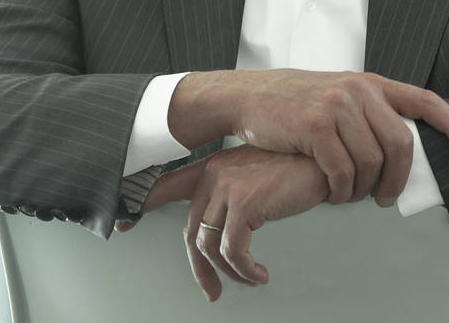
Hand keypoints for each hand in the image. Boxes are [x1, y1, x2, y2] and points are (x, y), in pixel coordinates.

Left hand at [138, 145, 326, 302]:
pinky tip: (259, 273)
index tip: (122, 223)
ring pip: (209, 245)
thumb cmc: (298, 167)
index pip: (166, 184)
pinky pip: (233, 250)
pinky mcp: (245, 202)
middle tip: (211, 290)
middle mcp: (214, 173)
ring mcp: (227, 186)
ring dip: (229, 272)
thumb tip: (223, 228)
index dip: (140, 204)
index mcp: (214, 166)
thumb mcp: (257, 175)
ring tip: (249, 278)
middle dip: (199, 268)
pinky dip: (245, 269)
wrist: (326, 158)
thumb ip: (234, 192)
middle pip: (191, 230)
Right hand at [169, 69, 448, 204]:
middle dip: (398, 179)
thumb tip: (399, 146)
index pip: (423, 100)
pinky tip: (331, 191)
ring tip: (348, 195)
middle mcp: (358, 89)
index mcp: (368, 82)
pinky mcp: (315, 126)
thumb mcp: (335, 94)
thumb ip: (366, 111)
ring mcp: (337, 106)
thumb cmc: (292, 103)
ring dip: (362, 189)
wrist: (246, 96)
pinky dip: (340, 190)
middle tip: (385, 198)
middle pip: (401, 144)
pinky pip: (342, 172)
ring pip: (371, 163)